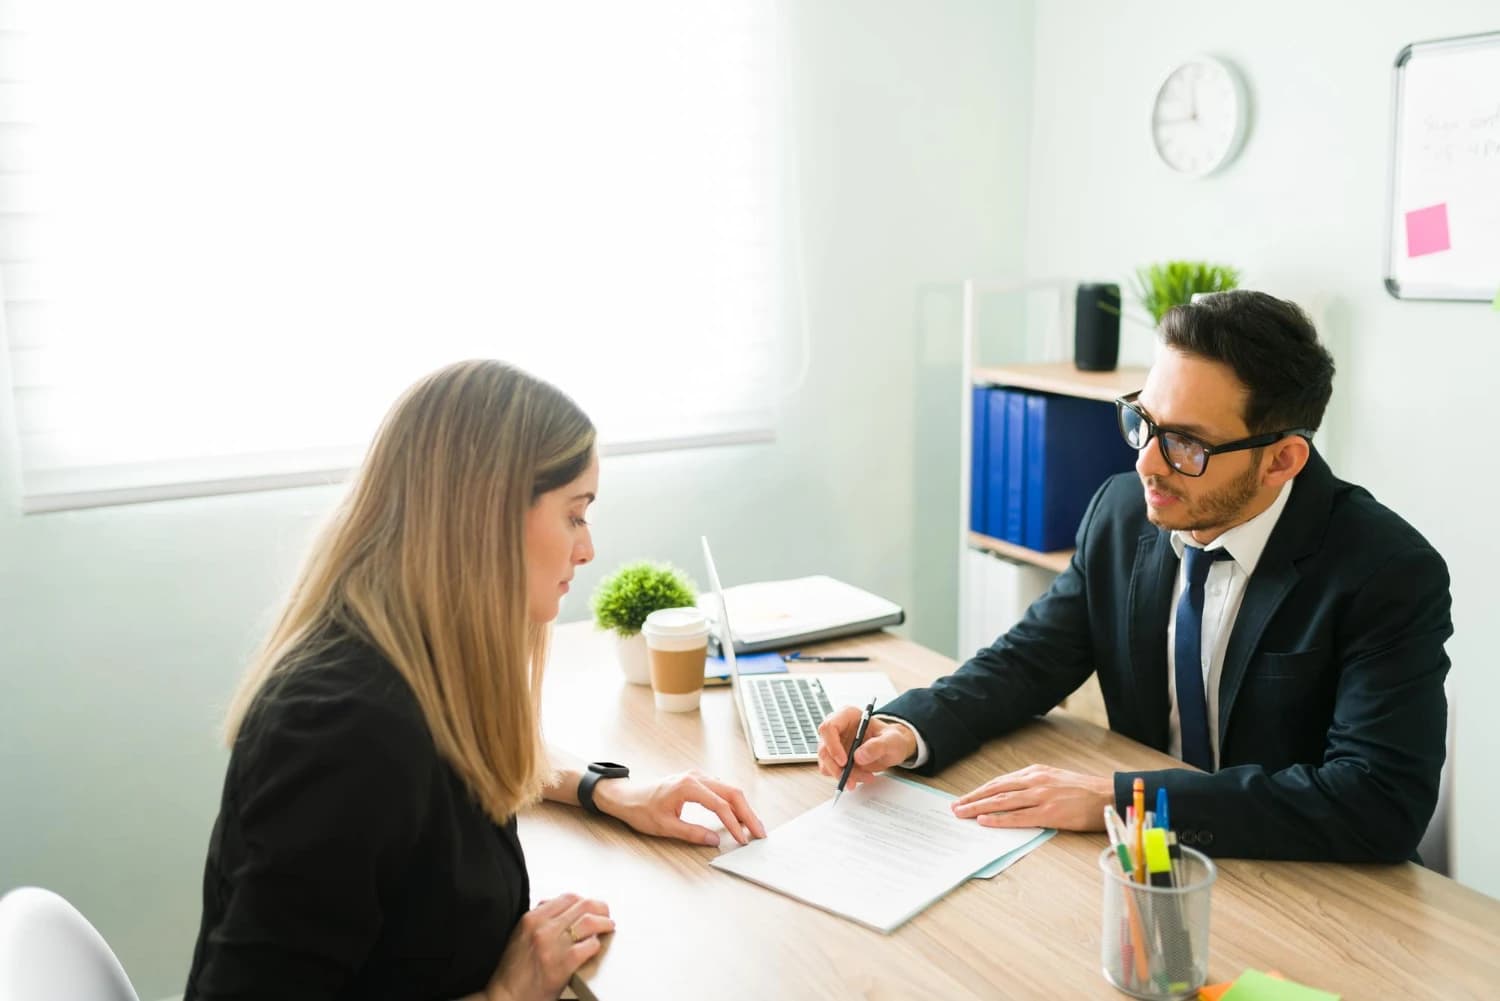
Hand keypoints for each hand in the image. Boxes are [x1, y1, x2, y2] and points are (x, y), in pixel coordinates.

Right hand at [486, 893, 612, 1000]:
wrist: (506, 996)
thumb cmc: (513, 970)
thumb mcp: (520, 934)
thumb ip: (539, 918)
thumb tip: (558, 905)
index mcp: (532, 918)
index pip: (568, 897)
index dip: (585, 900)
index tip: (591, 907)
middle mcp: (543, 928)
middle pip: (583, 905)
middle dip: (600, 908)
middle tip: (606, 915)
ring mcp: (553, 946)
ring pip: (589, 922)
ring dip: (604, 923)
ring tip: (608, 927)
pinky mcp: (563, 964)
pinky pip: (589, 946)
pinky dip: (596, 944)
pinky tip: (595, 947)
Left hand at [590, 770, 766, 846]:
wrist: (627, 796)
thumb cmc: (641, 809)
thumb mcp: (665, 826)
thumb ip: (692, 833)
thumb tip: (715, 841)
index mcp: (688, 786)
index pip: (720, 805)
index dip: (734, 823)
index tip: (742, 840)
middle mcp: (697, 777)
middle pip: (732, 793)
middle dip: (748, 814)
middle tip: (760, 833)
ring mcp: (698, 776)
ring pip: (730, 790)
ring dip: (743, 808)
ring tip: (753, 828)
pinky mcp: (698, 780)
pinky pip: (722, 790)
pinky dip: (733, 803)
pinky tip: (738, 817)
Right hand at [816, 706, 915, 790]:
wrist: (894, 749)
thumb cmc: (892, 739)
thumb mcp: (892, 740)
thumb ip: (877, 746)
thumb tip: (858, 756)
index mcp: (848, 715)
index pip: (829, 727)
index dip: (832, 745)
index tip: (844, 762)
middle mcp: (838, 729)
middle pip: (824, 748)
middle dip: (837, 768)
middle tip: (852, 779)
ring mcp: (834, 744)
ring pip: (827, 763)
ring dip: (844, 775)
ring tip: (866, 776)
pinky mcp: (835, 758)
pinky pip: (832, 771)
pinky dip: (846, 778)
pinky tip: (862, 776)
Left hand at [951, 764, 1110, 830]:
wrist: (1107, 796)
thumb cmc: (1083, 791)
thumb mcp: (1054, 779)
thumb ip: (1034, 784)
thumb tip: (1013, 795)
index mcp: (1035, 773)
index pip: (1000, 782)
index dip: (980, 791)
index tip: (965, 797)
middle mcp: (1034, 781)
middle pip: (995, 790)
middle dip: (972, 798)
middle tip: (955, 807)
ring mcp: (1040, 796)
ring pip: (1002, 802)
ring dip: (978, 808)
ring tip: (962, 814)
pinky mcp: (1049, 812)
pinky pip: (1018, 817)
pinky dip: (998, 819)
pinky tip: (984, 821)